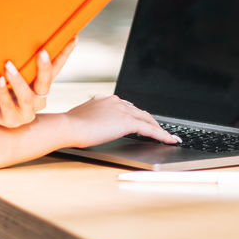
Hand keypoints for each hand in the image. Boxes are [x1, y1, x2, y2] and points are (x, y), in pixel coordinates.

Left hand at [0, 41, 74, 127]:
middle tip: (41, 51)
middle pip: (46, 83)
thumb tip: (18, 35)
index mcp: (38, 82)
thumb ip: (15, 57)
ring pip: (28, 97)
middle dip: (45, 67)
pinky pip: (9, 107)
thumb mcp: (3, 65)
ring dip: (18, 80)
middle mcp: (37, 98)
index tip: (72, 38)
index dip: (64, 54)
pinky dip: (3, 93)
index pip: (55, 67)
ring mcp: (26, 111)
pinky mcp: (12, 121)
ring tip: (8, 65)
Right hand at [60, 94, 179, 146]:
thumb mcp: (84, 117)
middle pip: (140, 112)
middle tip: (159, 130)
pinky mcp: (127, 121)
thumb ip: (95, 117)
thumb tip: (97, 124)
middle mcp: (116, 101)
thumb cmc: (71, 125)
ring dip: (158, 128)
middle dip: (151, 121)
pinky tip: (169, 140)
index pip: (127, 107)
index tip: (142, 121)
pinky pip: (150, 129)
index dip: (137, 115)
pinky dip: (161, 135)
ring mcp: (122, 110)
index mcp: (105, 99)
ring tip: (167, 136)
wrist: (69, 126)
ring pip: (147, 119)